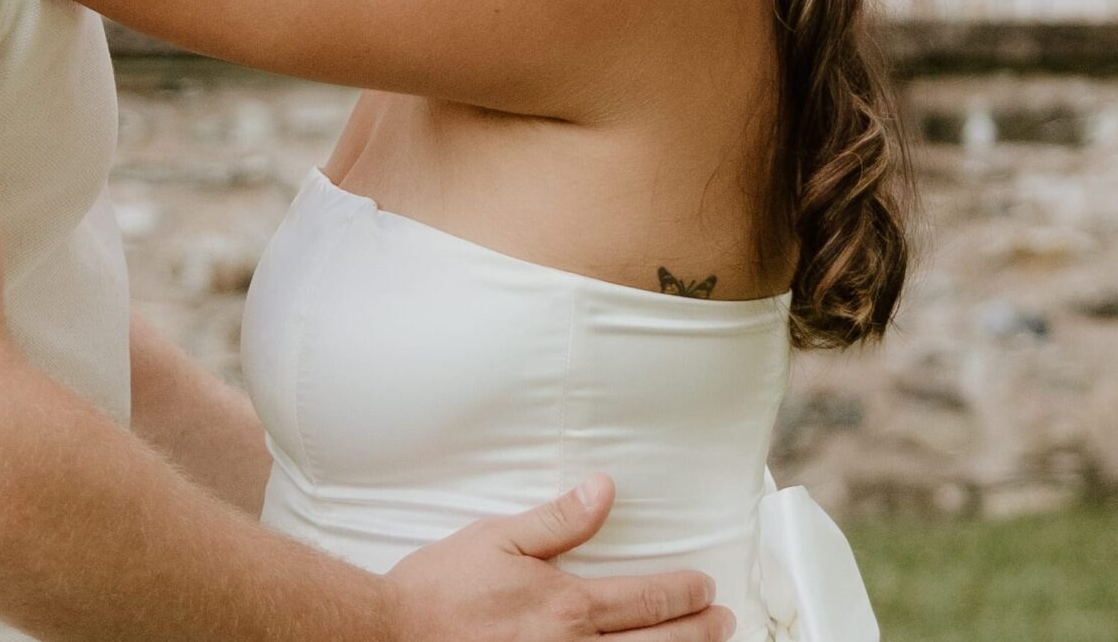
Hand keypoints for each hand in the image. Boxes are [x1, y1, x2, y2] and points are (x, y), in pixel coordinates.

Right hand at [384, 476, 736, 641]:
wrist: (393, 634)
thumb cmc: (440, 590)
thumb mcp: (497, 538)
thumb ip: (558, 520)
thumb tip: (603, 490)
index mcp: (567, 605)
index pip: (647, 600)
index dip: (684, 594)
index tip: (705, 588)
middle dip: (699, 632)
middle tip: (723, 621)